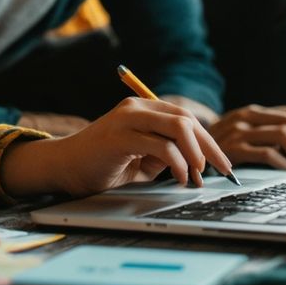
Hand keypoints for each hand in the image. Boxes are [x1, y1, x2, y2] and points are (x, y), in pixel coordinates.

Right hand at [1, 98, 233, 197]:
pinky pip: (160, 145)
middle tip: (222, 171)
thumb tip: (197, 162)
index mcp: (143, 109)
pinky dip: (177, 162)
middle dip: (209, 147)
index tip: (223, 164)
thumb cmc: (101, 165)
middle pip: (186, 120)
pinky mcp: (120, 136)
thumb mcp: (142, 159)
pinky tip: (179, 176)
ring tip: (197, 175)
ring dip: (196, 153)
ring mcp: (127, 119)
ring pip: (178, 126)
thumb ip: (165, 153)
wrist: (63, 167)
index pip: (185, 118)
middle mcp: (136, 108)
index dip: (208, 140)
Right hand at [208, 104, 285, 169]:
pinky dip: (282, 162)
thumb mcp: (246, 131)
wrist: (187, 147)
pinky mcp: (233, 148)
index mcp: (256, 111)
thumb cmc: (223, 144)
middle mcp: (248, 116)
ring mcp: (240, 130)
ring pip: (284, 134)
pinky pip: (266, 152)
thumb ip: (269, 129)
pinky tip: (285, 168)